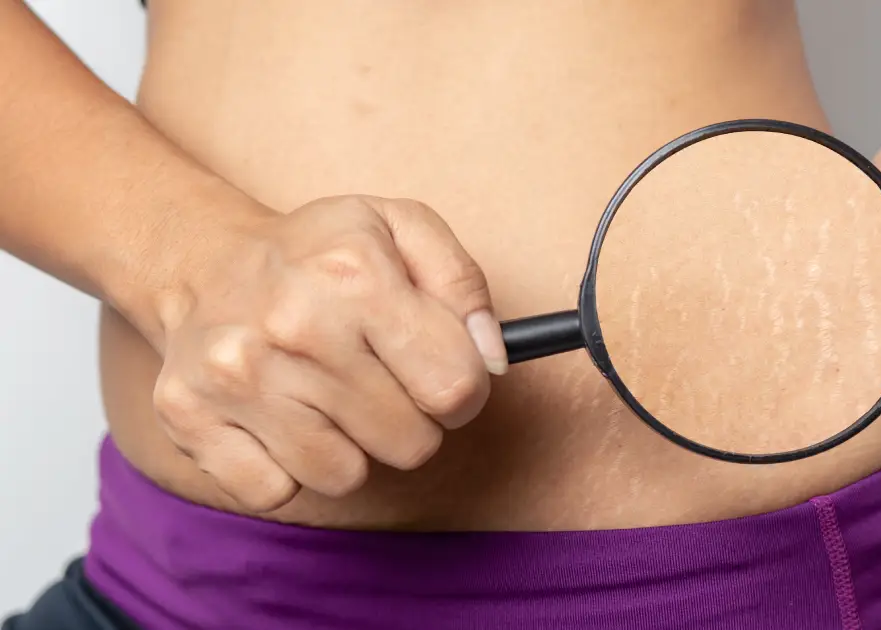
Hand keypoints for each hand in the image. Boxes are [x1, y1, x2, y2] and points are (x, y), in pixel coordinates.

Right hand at [150, 195, 508, 511]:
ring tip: (328, 396)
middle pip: (409, 443)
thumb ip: (463, 287)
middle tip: (380, 381)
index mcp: (355, 273)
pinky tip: (282, 417)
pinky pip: (276, 493)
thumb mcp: (403, 230)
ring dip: (350, 447)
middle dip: (410, 420)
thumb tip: (491, 360)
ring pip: (345, 477)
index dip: (464, 390)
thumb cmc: (320, 255)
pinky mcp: (190, 419)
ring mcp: (236, 377)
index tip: (442, 376)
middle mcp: (293, 326)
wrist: (202, 261)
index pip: (455, 388)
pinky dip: (286, 467)